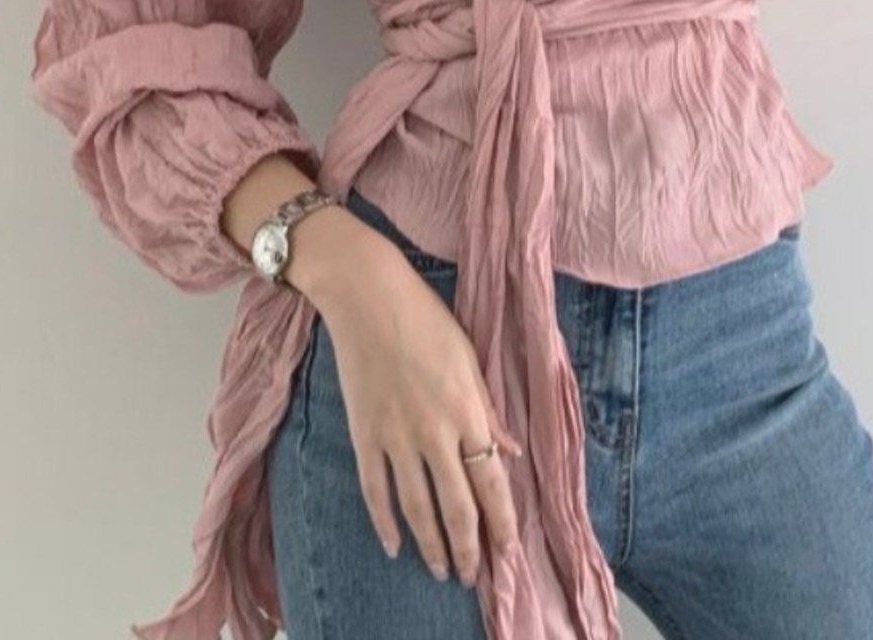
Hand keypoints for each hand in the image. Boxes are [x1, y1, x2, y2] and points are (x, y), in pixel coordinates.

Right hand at [314, 235, 523, 585]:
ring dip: (431, 546)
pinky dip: (384, 523)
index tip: (507, 550)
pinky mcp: (362, 433)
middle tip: (472, 575)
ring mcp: (394, 435)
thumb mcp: (469, 357)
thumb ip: (488, 409)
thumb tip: (511, 451)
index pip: (491, 482)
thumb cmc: (424, 317)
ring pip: (416, 508)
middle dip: (468, 548)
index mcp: (467, 409)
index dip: (501, 522)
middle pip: (456, 507)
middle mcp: (434, 431)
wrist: (367, 296)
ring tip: (441, 570)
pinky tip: (395, 545)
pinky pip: (374, 490)